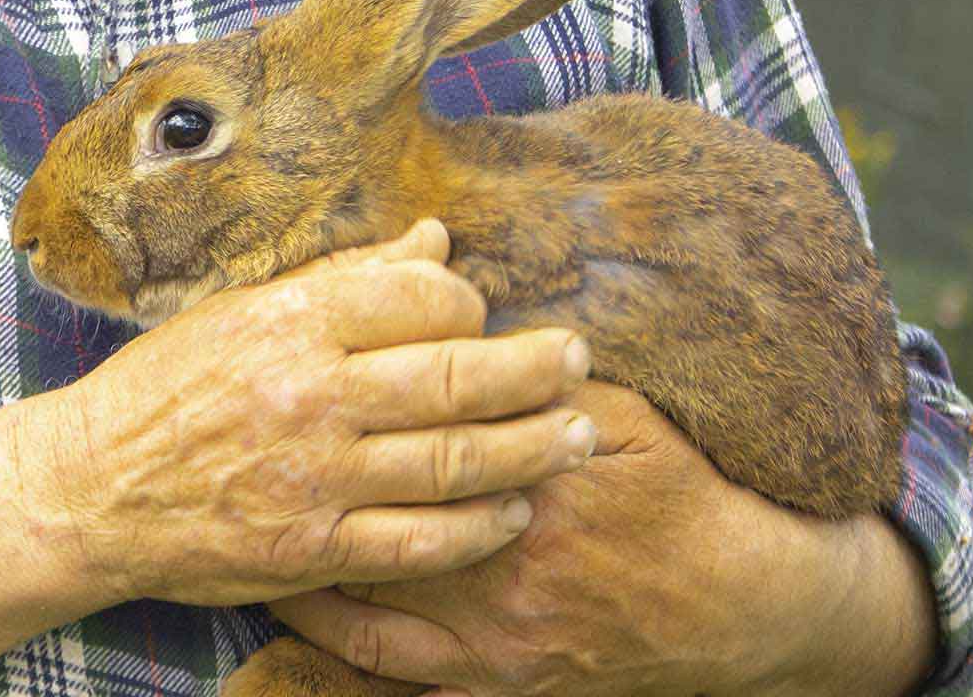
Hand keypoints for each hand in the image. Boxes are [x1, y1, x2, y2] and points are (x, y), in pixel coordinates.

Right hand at [33, 221, 596, 610]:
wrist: (95, 485)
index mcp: (293, 323)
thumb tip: (433, 240)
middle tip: (579, 358)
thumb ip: (345, 278)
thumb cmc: (169, 385)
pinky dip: (478, 525)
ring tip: (580, 433)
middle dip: (533, 368)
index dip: (466, 302)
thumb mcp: (245, 309)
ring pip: (453, 460)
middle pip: (454, 376)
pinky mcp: (314, 549)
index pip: (416, 298)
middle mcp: (312, 394)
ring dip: (530, 447)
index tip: (484, 309)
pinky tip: (515, 507)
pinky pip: (420, 540)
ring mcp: (316, 477)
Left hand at [269, 381, 938, 696]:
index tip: (280, 388)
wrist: (740, 602)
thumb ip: (534, 377)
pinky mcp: (501, 681)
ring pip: (370, 601)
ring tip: (239, 534)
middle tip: (232, 461)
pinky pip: (397, 669)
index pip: (411, 440)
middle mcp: (496, 559)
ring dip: (302, 566)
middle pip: (373, 519)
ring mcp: (494, 633)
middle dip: (302, 492)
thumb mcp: (616, 410)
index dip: (340, 414)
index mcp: (517, 478)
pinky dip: (339, 641)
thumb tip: (462, 312)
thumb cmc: (675, 490)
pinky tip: (296, 610)